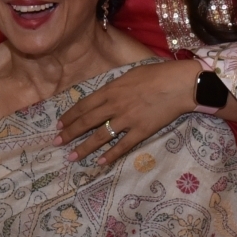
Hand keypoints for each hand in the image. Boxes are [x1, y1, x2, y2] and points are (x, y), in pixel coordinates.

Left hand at [58, 59, 202, 165]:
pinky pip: (122, 146)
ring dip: (84, 148)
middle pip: (86, 122)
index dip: (69, 116)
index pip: (83, 105)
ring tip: (72, 157)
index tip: (58, 124)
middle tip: (56, 143)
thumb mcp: (130, 75)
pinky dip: (110, 155)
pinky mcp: (141, 131)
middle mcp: (114, 106)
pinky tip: (99, 162)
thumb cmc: (156, 74)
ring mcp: (127, 120)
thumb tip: (106, 94)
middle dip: (69, 133)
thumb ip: (115, 87)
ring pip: (100, 136)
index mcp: (110, 90)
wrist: (179, 84)